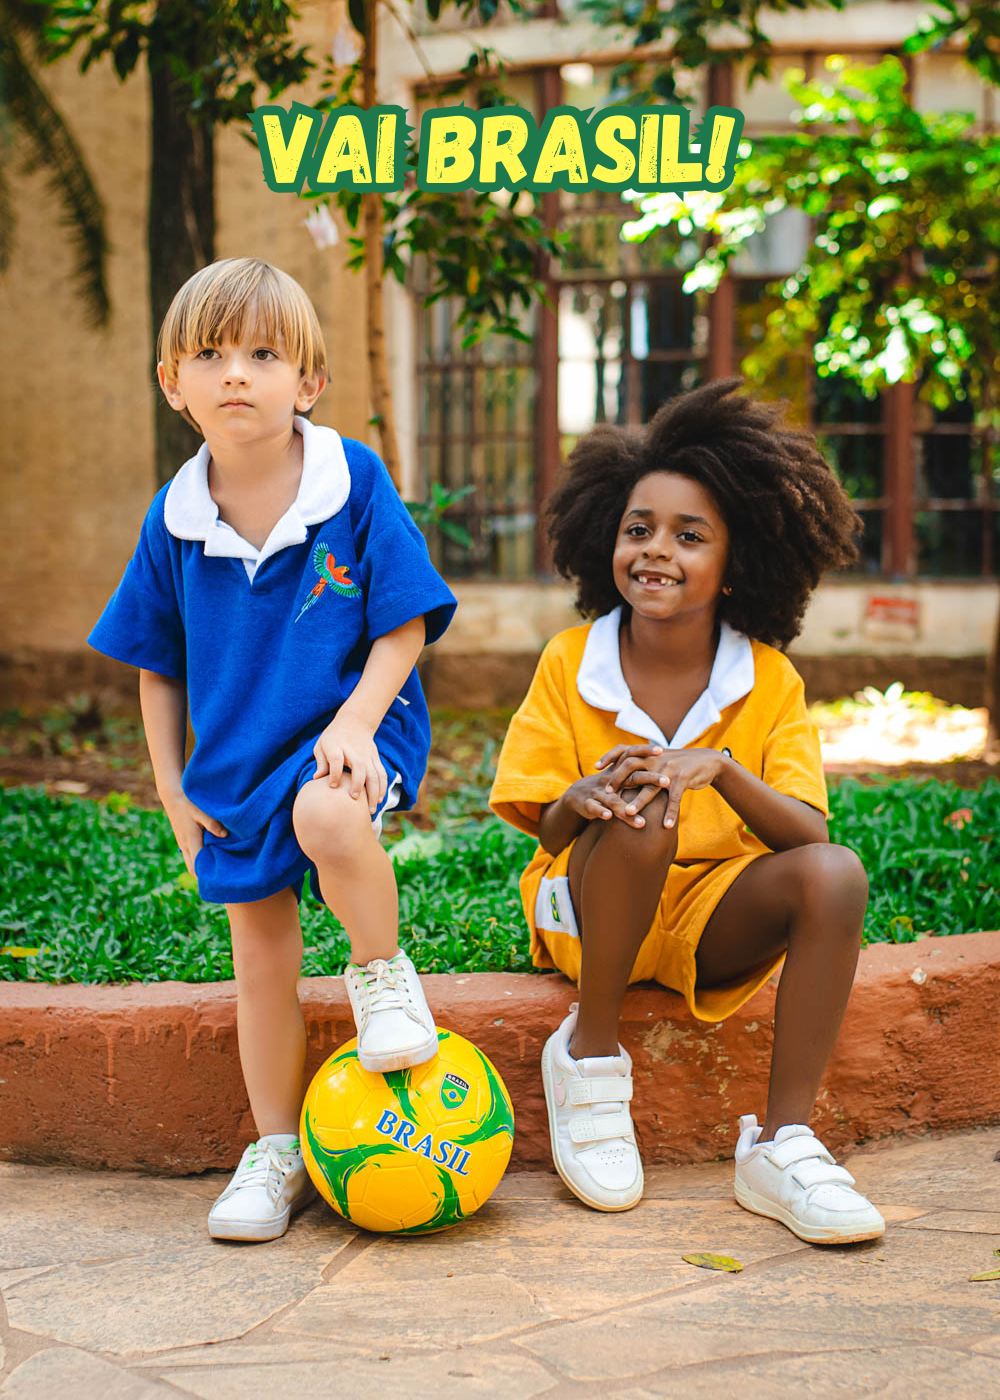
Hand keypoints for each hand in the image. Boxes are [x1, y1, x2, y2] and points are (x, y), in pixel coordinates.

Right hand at [160, 788, 226, 876]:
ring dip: (201, 866)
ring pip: (191, 862)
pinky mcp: (183, 839)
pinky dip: (198, 858)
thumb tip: (225, 835)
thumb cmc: (187, 802)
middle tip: (219, 879)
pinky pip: (190, 854)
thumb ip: (213, 824)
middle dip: (204, 875)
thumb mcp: (201, 812)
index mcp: (191, 841)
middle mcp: (185, 845)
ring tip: (216, 869)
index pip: (196, 866)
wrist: (172, 795)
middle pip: (193, 868)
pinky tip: (210, 854)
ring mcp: (182, 843)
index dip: (205, 876)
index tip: (218, 881)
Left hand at [314, 712, 386, 813]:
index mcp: (337, 747)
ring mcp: (368, 756)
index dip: (335, 773)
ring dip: (374, 791)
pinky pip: (382, 774)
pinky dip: (382, 787)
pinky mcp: (376, 759)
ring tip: (370, 809)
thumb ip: (321, 762)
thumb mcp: (322, 745)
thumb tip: (317, 778)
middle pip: (360, 768)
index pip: (336, 760)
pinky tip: (378, 800)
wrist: (355, 722)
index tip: (332, 786)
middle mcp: (355, 752)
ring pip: (375, 774)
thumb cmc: (334, 737)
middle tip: (354, 800)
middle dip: (358, 784)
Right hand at [562, 744, 665, 827]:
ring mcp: (597, 791)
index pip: (632, 757)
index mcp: (617, 771)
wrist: (576, 795)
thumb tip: (662, 769)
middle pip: (631, 777)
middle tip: (666, 781)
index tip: (662, 750)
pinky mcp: (586, 803)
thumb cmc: (605, 787)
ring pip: (614, 799)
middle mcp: (609, 779)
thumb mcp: (620, 778)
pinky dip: (601, 811)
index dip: (645, 751)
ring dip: (627, 809)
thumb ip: (637, 774)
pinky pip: (594, 807)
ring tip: (642, 822)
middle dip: (649, 778)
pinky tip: (609, 816)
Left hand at [595, 744, 726, 827]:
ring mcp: (669, 768)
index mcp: (649, 754)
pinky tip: (665, 826)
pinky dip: (670, 812)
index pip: (625, 751)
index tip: (596, 767)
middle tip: (607, 794)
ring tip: (630, 814)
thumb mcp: (660, 760)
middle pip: (632, 765)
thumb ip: (643, 765)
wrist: (707, 761)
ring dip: (640, 800)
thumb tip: (623, 774)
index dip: (609, 757)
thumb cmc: (679, 764)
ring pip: (650, 785)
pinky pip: (674, 798)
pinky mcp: (683, 779)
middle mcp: (656, 759)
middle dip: (618, 779)